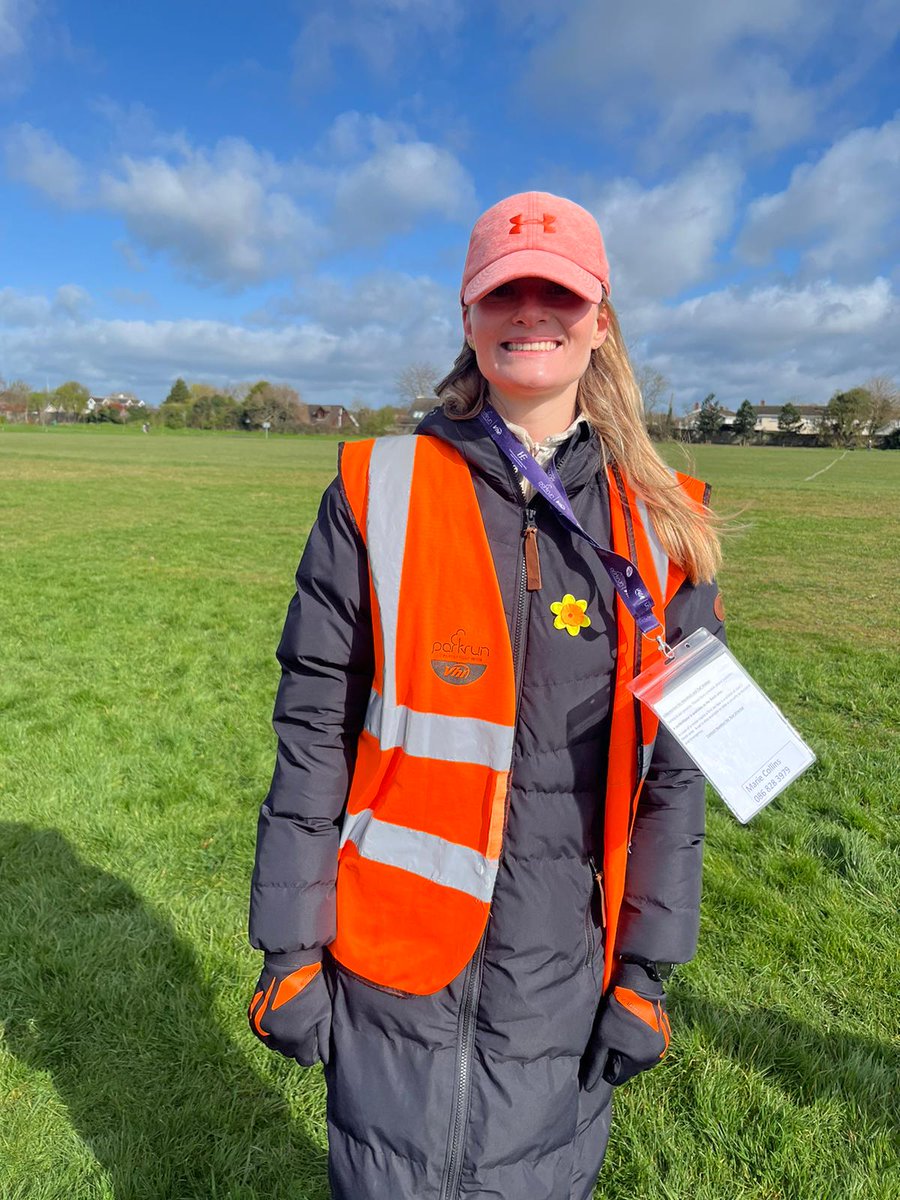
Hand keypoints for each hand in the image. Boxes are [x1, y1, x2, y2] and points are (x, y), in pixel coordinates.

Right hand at [248, 951, 331, 1065]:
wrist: (289, 964)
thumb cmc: (312, 988)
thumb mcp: (324, 1013)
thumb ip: (324, 1039)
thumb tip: (324, 1058)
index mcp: (297, 1038)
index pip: (305, 1061)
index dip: (311, 1052)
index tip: (313, 1040)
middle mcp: (278, 1037)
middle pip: (289, 1052)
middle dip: (296, 1043)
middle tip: (302, 1025)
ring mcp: (263, 1028)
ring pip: (275, 1043)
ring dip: (282, 1036)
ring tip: (290, 1018)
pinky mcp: (253, 1018)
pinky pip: (262, 1033)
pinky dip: (270, 1028)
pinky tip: (278, 1015)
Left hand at [581, 961, 670, 1090]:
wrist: (639, 988)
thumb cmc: (618, 1013)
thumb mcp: (602, 1038)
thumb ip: (595, 1064)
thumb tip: (588, 1088)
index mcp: (639, 1063)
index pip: (618, 1078)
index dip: (608, 1065)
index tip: (606, 1048)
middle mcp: (654, 1059)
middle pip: (630, 1068)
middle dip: (620, 1057)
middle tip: (615, 1038)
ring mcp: (662, 1048)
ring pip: (640, 1058)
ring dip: (632, 1050)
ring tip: (625, 1031)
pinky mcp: (666, 1036)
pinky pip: (649, 1047)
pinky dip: (641, 1042)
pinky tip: (634, 1027)